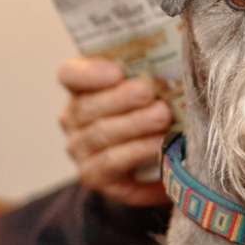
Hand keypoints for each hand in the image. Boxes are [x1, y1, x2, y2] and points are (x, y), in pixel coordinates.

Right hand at [58, 56, 172, 206]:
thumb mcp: (151, 94)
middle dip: (121, 98)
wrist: (152, 168)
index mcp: (83, 89)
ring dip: (134, 124)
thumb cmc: (152, 118)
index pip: (71, 74)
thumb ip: (152, 80)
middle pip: (88, 106)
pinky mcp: (93, 176)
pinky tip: (158, 145)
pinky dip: (137, 151)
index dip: (90, 72)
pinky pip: (112, 162)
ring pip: (101, 134)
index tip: (116, 72)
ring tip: (162, 116)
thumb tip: (173, 68)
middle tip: (149, 92)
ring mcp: (80, 150)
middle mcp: (74, 119)